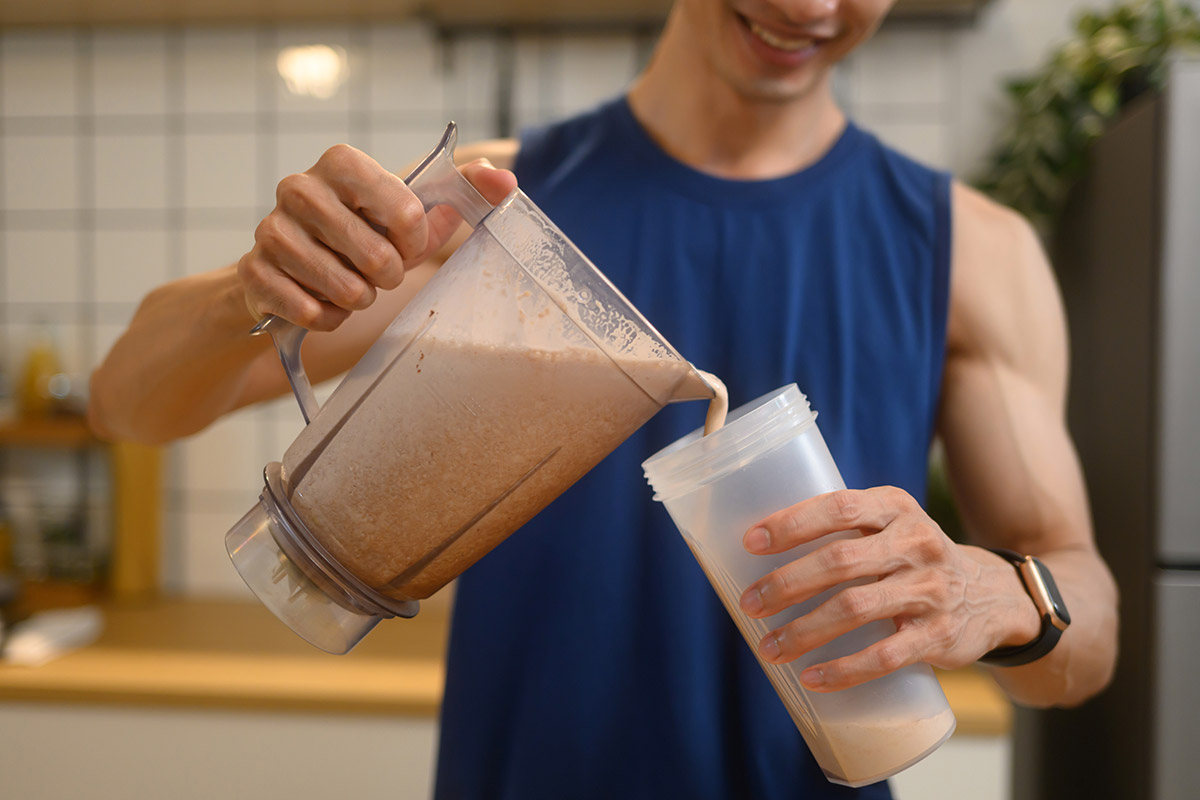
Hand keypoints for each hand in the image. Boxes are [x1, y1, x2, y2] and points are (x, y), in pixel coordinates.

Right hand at [238, 145, 516, 329]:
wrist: (283, 267)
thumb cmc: (358, 233)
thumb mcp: (405, 211)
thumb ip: (457, 192)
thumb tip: (505, 180)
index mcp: (342, 163)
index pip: (407, 210)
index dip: (416, 240)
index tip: (407, 243)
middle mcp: (299, 188)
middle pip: (377, 257)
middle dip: (387, 276)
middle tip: (377, 272)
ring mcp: (270, 230)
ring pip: (346, 290)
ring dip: (359, 299)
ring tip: (350, 285)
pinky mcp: (254, 273)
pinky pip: (314, 313)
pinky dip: (329, 319)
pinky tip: (324, 303)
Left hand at [737, 486, 1040, 690]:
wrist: (993, 596)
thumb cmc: (913, 558)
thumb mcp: (890, 526)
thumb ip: (842, 530)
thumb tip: (756, 550)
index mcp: (895, 508)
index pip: (838, 507)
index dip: (792, 524)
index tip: (751, 543)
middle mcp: (916, 543)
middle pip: (840, 562)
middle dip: (787, 584)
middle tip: (750, 603)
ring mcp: (930, 590)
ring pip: (855, 609)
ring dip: (804, 631)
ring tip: (768, 648)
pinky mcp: (939, 635)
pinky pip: (884, 656)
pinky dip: (844, 669)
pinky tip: (812, 678)